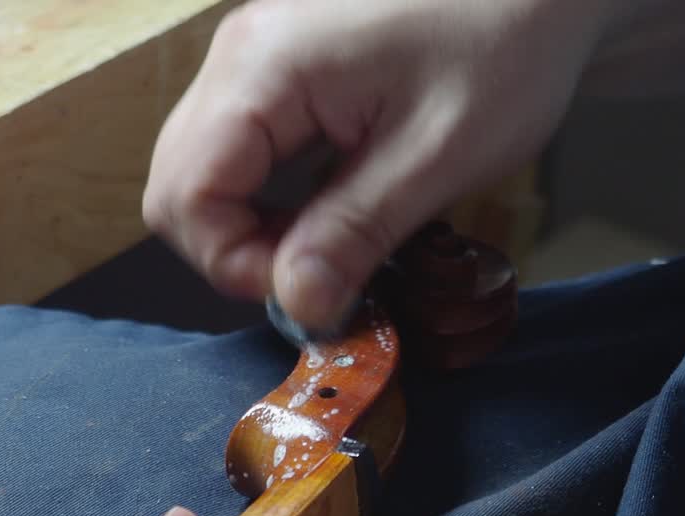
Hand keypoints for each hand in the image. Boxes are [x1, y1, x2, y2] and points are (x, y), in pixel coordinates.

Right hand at [141, 0, 616, 331]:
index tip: (308, 290)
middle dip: (233, 249)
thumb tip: (297, 306)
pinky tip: (325, 209)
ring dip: (250, 227)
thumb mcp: (436, 155)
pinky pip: (236, 152)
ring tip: (328, 244)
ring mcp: (253, 59)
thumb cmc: (506, 40)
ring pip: (202, 172)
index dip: (233, 262)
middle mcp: (238, 56)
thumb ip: (353, 234)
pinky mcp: (276, 71)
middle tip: (316, 274)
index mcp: (263, 68)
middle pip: (178, 185)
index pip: (186, 195)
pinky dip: (266, 198)